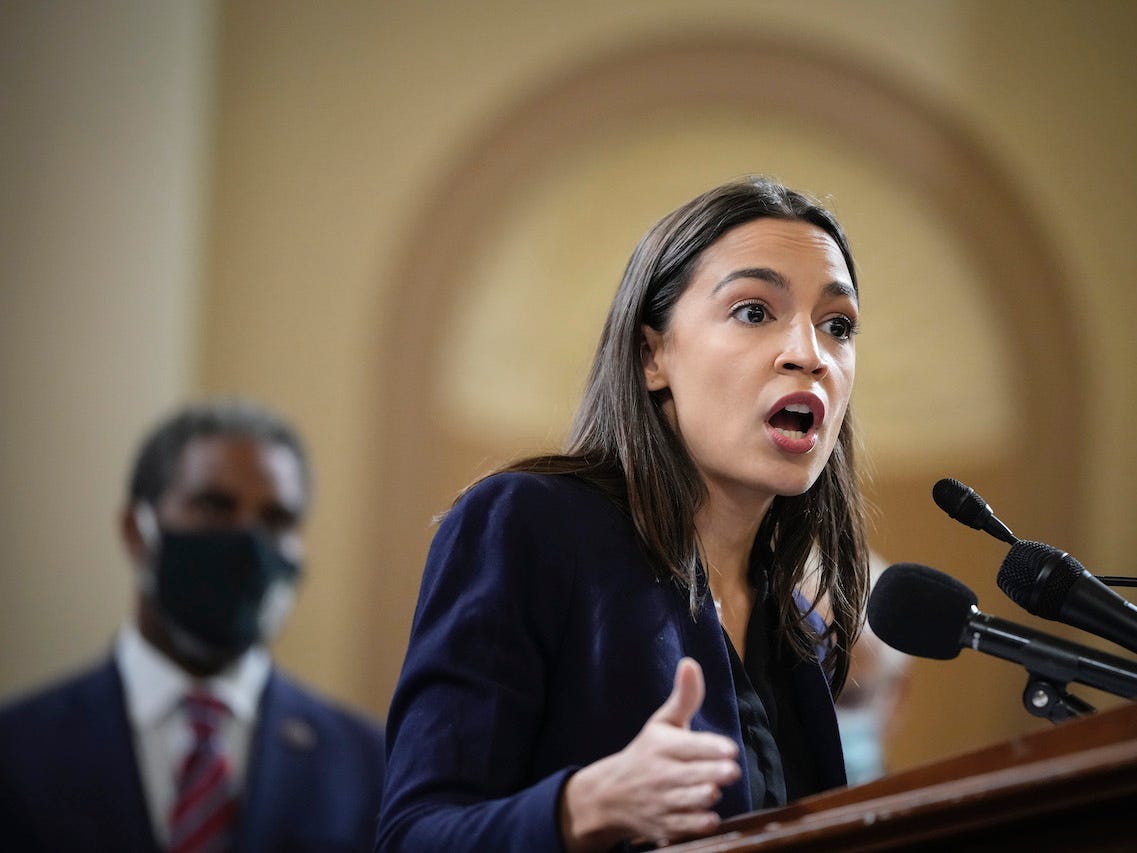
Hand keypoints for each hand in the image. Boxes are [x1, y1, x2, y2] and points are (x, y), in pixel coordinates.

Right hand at [559, 658, 740, 850]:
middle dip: (713, 773)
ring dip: (704, 797)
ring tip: (714, 790)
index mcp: (662, 746)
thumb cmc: (647, 753)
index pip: (688, 746)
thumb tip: (690, 664)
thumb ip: (684, 698)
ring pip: (687, 802)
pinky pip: (683, 827)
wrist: (611, 795)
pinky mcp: (664, 826)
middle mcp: (660, 774)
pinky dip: (697, 824)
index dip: (710, 748)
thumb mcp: (662, 723)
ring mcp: (661, 802)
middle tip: (731, 771)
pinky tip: (709, 818)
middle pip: (691, 775)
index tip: (729, 749)